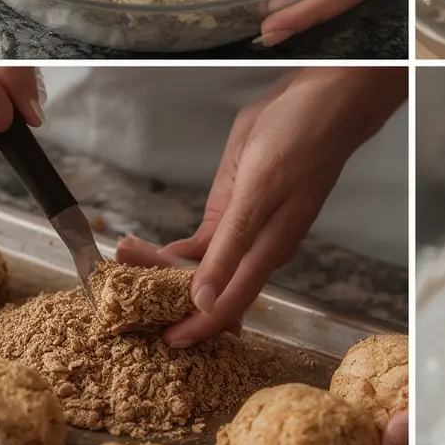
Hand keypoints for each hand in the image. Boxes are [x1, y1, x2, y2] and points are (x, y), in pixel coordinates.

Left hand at [117, 68, 406, 346]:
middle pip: (210, 286)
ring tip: (125, 252)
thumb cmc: (300, 140)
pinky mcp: (238, 207)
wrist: (322, 102)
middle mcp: (258, 247)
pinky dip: (176, 248)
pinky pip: (206, 242)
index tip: (164, 343)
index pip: (229, 304)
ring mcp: (248, 227)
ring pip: (203, 265)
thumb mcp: (258, 191)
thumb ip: (231, 248)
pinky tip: (149, 247)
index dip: (197, 327)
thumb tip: (206, 302)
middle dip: (164, 290)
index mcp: (268, 249)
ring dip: (163, 266)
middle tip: (121, 281)